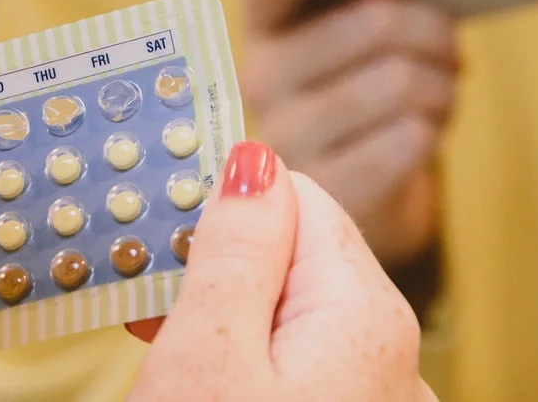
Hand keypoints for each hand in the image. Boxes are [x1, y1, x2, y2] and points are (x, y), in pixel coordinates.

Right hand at [128, 141, 434, 400]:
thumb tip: (256, 160)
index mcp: (363, 310)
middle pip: (296, 258)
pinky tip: (209, 387)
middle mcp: (393, 350)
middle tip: (144, 307)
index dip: (217, 208)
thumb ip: (236, 253)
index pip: (293, 196)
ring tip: (166, 356)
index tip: (153, 237)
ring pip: (295, 319)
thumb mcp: (207, 355)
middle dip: (221, 269)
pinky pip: (306, 370)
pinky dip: (255, 367)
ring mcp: (378, 394)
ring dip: (231, 322)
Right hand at [240, 0, 458, 265]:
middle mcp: (260, 74)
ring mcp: (286, 136)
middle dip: (434, 27)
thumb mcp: (359, 20)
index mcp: (264, 17)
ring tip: (437, 88)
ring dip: (442, 82)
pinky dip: (434, 128)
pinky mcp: (325, 190)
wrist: (363, 185)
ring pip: (403, 80)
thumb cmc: (369, 80)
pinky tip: (422, 131)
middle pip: (375, 22)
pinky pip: (410, 138)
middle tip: (446, 43)